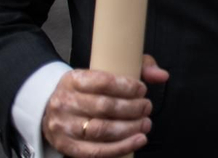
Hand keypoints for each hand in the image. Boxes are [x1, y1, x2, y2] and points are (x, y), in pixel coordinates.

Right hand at [42, 54, 168, 156]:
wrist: (55, 108)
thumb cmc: (89, 89)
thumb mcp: (108, 70)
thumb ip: (138, 68)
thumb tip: (162, 75)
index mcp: (73, 79)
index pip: (103, 82)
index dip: (127, 87)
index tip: (142, 90)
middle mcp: (64, 102)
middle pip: (104, 107)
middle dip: (132, 109)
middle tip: (147, 108)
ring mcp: (63, 126)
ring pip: (100, 130)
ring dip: (129, 129)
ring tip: (145, 124)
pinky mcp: (65, 146)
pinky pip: (94, 152)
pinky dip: (119, 148)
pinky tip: (136, 141)